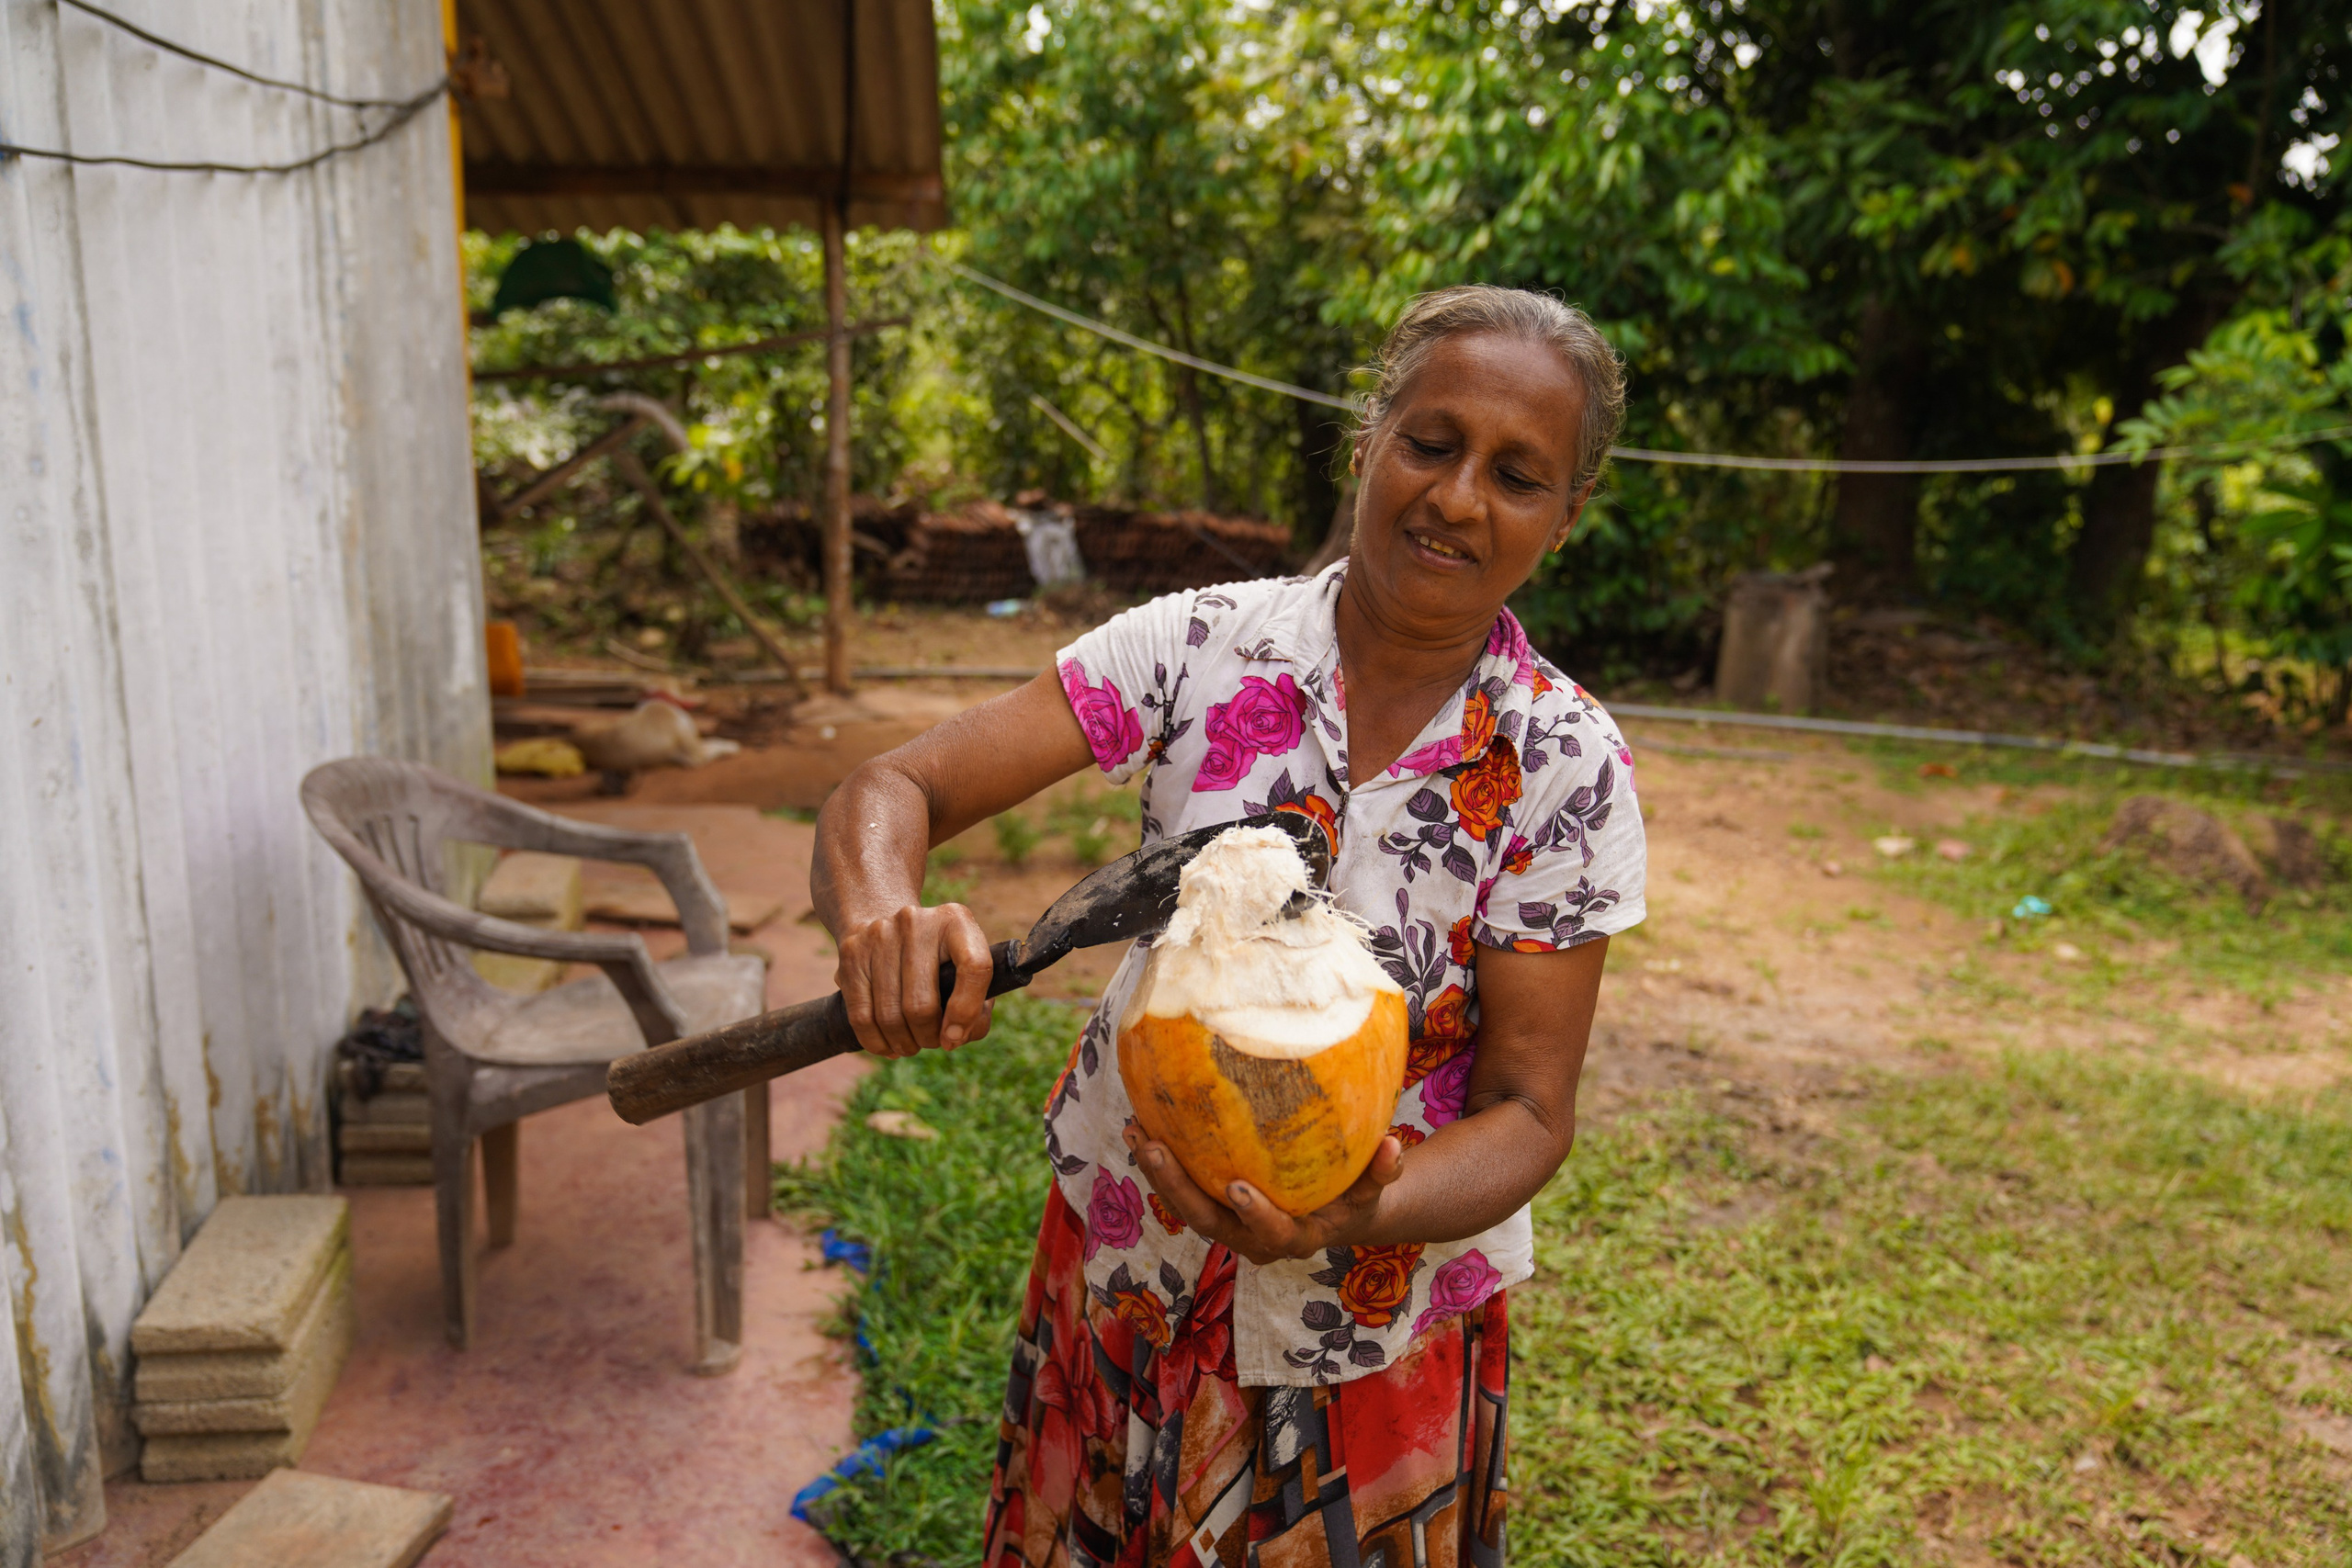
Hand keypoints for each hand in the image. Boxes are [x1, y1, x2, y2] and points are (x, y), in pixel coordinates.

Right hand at [834, 900, 994, 1058]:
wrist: (882, 916)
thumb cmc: (936, 958)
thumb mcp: (965, 968)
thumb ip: (978, 1007)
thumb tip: (955, 1038)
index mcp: (956, 921)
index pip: (974, 967)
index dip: (967, 1012)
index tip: (956, 1037)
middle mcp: (916, 923)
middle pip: (921, 1004)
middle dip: (928, 1037)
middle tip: (932, 1042)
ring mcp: (880, 936)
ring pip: (890, 1016)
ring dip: (903, 1044)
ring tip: (910, 1046)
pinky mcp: (851, 954)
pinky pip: (861, 1016)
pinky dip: (876, 1043)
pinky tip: (887, 1047)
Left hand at [1123, 1122, 1405, 1265]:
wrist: (1334, 1212)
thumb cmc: (1356, 1194)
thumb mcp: (1375, 1187)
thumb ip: (1383, 1171)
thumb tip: (1392, 1144)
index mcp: (1295, 1238)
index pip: (1272, 1235)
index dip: (1255, 1215)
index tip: (1237, 1187)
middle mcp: (1253, 1239)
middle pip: (1210, 1224)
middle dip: (1179, 1189)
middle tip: (1157, 1150)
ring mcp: (1229, 1225)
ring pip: (1186, 1207)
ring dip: (1158, 1174)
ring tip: (1137, 1132)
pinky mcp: (1212, 1207)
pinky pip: (1182, 1187)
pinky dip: (1160, 1162)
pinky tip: (1141, 1125)